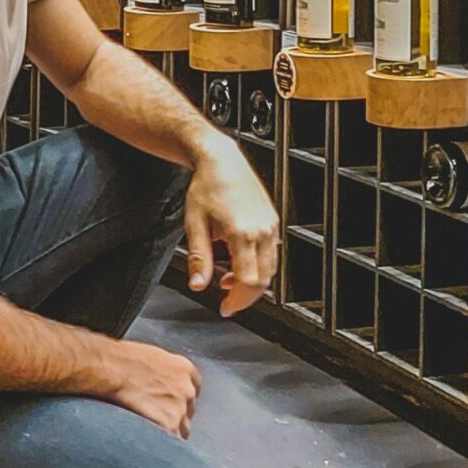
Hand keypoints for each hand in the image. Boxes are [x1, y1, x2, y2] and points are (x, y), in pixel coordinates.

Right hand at [103, 336, 201, 436]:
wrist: (111, 370)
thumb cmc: (121, 360)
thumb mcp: (151, 358)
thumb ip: (163, 373)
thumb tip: (158, 385)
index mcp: (184, 369)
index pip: (193, 390)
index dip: (179, 399)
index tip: (169, 404)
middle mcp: (187, 389)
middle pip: (188, 411)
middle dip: (174, 416)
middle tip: (154, 418)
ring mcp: (180, 409)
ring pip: (182, 430)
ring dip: (169, 432)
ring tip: (149, 433)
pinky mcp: (169, 426)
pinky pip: (171, 442)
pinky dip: (161, 444)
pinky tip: (148, 441)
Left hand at [184, 133, 279, 316]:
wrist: (221, 160)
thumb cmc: (206, 186)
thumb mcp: (195, 224)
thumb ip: (199, 258)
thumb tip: (198, 285)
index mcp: (242, 233)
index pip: (249, 281)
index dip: (238, 300)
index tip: (225, 308)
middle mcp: (262, 230)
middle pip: (263, 279)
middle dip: (245, 296)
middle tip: (227, 303)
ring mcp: (270, 225)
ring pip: (270, 268)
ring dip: (252, 282)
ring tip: (228, 283)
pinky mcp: (272, 221)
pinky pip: (271, 253)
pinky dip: (258, 266)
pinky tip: (239, 264)